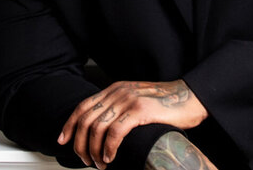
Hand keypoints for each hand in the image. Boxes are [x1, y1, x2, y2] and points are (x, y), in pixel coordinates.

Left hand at [57, 79, 207, 167]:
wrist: (189, 97)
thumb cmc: (165, 104)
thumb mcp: (136, 100)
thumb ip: (120, 108)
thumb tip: (101, 129)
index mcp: (115, 89)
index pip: (84, 106)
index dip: (70, 124)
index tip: (63, 140)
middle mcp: (119, 91)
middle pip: (86, 118)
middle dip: (80, 144)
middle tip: (86, 160)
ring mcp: (129, 100)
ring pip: (97, 127)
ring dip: (94, 150)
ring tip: (100, 163)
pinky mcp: (140, 110)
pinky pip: (114, 132)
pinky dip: (108, 148)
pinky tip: (110, 157)